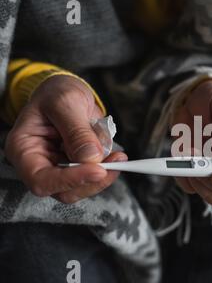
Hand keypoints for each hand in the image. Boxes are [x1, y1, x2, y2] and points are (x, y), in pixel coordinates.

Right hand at [5, 75, 126, 203]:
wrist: (66, 92)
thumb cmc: (56, 93)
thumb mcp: (65, 102)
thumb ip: (77, 130)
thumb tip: (90, 157)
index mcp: (23, 149)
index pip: (41, 180)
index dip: (70, 180)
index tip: (98, 170)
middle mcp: (39, 164)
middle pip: (64, 190)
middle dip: (92, 180)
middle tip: (116, 161)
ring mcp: (60, 168)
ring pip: (82, 187)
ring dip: (104, 175)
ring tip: (118, 155)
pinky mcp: (78, 168)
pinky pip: (94, 177)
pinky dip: (109, 168)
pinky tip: (116, 154)